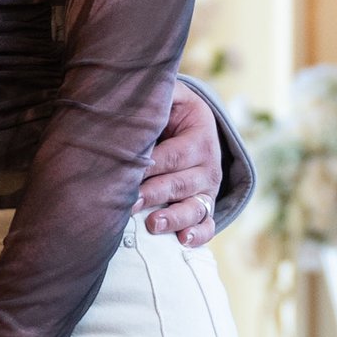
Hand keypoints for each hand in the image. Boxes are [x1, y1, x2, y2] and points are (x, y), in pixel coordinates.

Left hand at [140, 80, 220, 247]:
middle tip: (130, 202)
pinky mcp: (205, 207)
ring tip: (154, 224)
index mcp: (200, 135)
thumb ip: (159, 96)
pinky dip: (198, 235)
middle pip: (181, 183)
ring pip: (195, 207)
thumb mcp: (172, 96)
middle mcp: (208, 165)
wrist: (192, 126)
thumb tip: (134, 101)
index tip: (128, 172)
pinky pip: (207, 225)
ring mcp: (208, 189)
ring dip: (174, 217)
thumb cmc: (171, 111)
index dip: (150, 164)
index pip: (174, 155)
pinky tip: (183, 241)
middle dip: (155, 193)